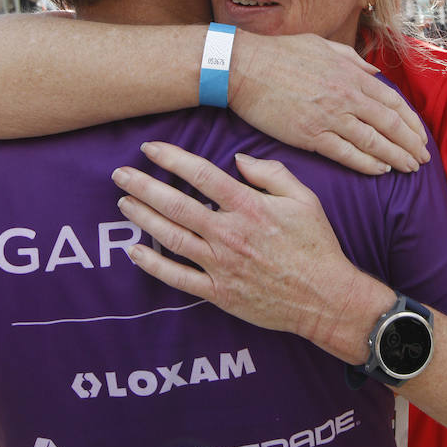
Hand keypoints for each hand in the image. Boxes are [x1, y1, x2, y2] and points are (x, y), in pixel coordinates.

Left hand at [112, 142, 379, 361]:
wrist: (326, 298)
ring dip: (143, 219)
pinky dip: (154, 265)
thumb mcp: (304, 199)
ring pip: (172, 238)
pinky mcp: (219, 293)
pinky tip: (136, 250)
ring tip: (123, 203)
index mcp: (250, 207)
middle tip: (120, 174)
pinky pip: (178, 278)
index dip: (172, 159)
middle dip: (144, 186)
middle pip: (177, 205)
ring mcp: (221, 265)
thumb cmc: (316, 245)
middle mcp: (230, 234)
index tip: (150, 148)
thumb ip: (271, 174)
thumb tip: (238, 159)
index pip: (202, 175)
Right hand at [229, 32, 429, 174]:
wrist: (244, 67)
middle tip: (423, 159)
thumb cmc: (280, 53)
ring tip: (409, 168)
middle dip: (411, 144)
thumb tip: (374, 71)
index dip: (411, 122)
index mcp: (351, 74)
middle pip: (390, 125)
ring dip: (396, 157)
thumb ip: (351, 59)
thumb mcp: (322, 45)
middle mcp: (346, 96)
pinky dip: (367, 164)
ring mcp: (329, 117)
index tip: (420, 135)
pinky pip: (346, 154)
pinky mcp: (310, 135)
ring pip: (373, 142)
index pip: (393, 102)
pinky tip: (380, 170)